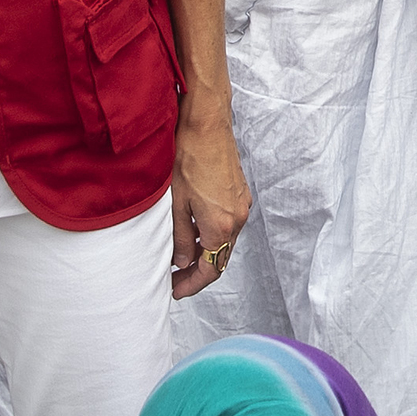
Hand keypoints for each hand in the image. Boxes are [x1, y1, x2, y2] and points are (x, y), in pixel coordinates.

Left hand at [168, 105, 251, 298]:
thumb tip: (182, 263)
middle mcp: (238, 219)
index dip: (192, 284)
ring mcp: (242, 206)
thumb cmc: (188, 157)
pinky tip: (194, 232)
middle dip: (198, 273)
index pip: (211, 269)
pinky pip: (229, 225)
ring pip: (225, 242)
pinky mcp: (241, 195)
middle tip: (174, 279)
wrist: (206, 125)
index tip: (175, 291)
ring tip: (181, 258)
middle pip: (221, 259)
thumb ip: (181, 238)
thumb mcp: (176, 204)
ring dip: (206, 254)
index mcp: (222, 225)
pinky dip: (213, 235)